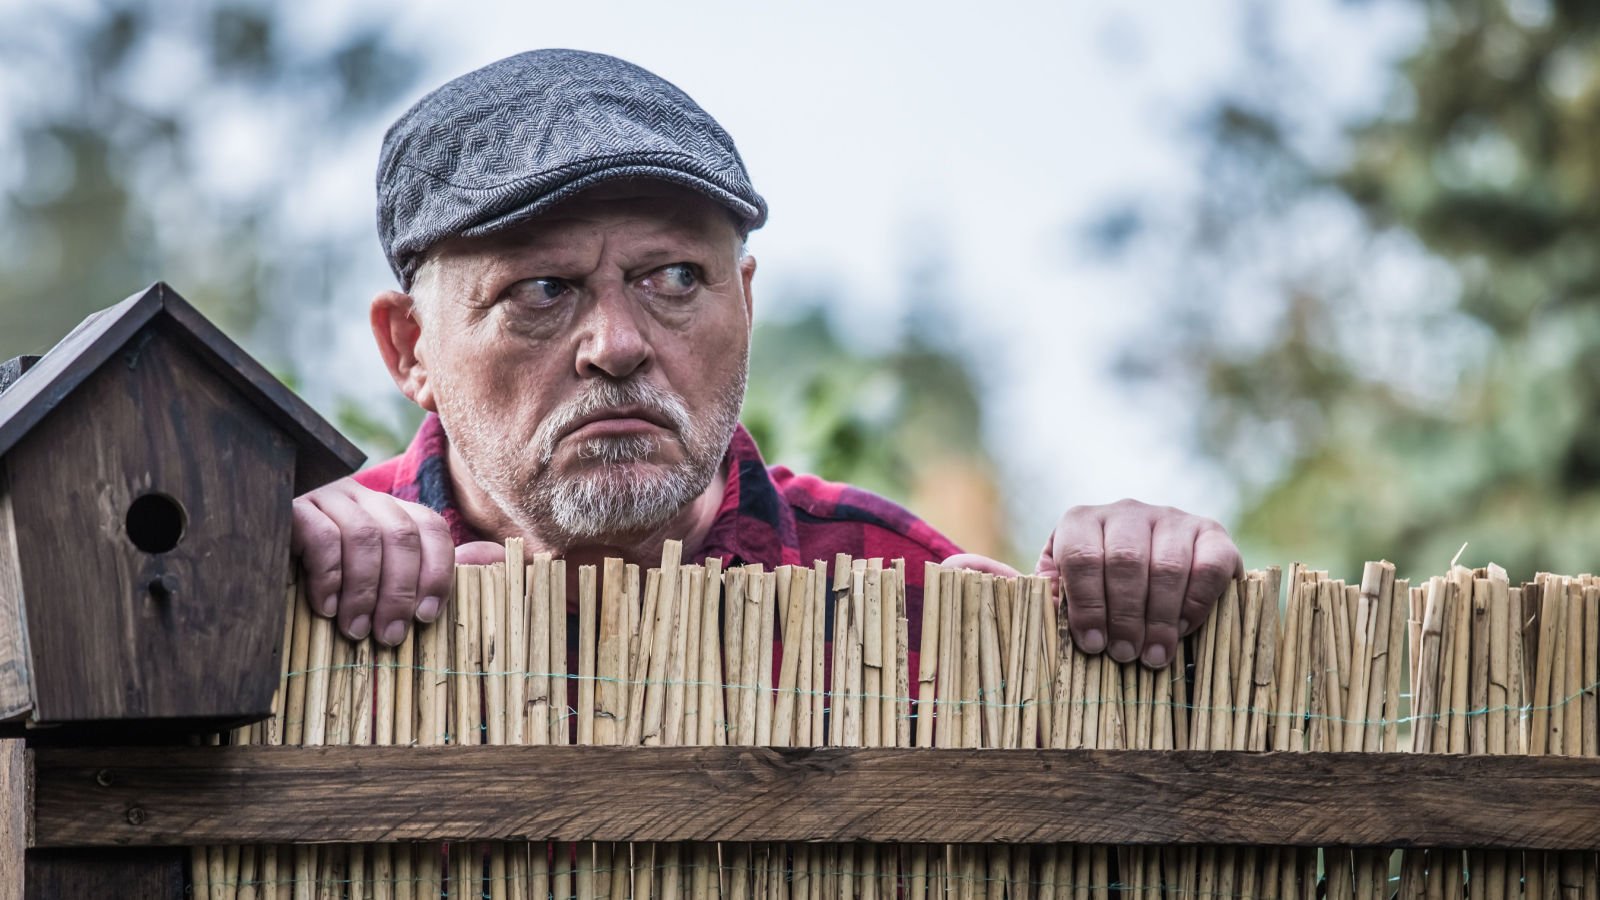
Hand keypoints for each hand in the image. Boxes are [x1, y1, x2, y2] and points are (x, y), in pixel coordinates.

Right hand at [291, 478, 503, 645]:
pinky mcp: (291, 509)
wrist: (255, 560)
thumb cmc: (333, 579)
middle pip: (400, 534)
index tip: (427, 617)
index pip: (431, 528)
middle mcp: (364, 498)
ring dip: (365, 591)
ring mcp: (328, 499)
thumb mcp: (387, 576)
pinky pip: (321, 536)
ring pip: (365, 536)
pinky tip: (325, 607)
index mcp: (393, 511)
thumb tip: (493, 559)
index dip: (437, 572)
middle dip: (400, 591)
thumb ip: (437, 568)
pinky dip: (329, 576)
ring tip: (356, 630)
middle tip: (388, 636)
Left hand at [945, 498, 1240, 668]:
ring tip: (1153, 657)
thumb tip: (952, 568)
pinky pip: (1208, 566)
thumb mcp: (1054, 591)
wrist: (1156, 582)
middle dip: (1123, 616)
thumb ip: (1013, 586)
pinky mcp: (1214, 534)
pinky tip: (1183, 631)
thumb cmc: (1093, 595)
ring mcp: (1172, 517)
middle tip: (1125, 657)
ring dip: (1159, 618)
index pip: (1078, 554)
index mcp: (1079, 520)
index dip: (1085, 604)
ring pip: (1165, 566)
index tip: (1093, 647)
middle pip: (1121, 560)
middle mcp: (1125, 510)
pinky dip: (1196, 603)